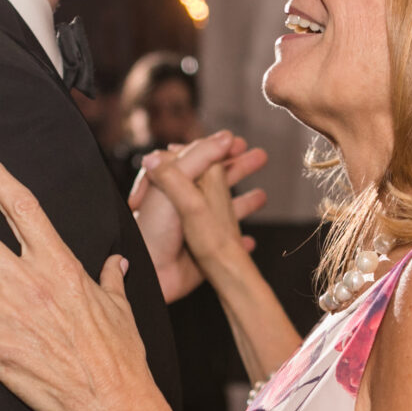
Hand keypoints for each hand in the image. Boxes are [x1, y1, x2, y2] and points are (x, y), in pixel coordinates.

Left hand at [129, 131, 267, 302]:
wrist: (148, 273)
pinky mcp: (203, 254)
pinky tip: (250, 239)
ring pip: (225, 210)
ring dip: (245, 202)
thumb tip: (226, 137)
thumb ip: (200, 157)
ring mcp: (195, 228)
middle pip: (216, 180)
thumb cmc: (153, 228)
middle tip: (259, 157)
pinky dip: (239, 241)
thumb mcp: (174, 181)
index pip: (199, 158)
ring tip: (263, 195)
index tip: (239, 143)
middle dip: (238, 167)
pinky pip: (225, 245)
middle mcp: (184, 203)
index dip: (220, 148)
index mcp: (172, 182)